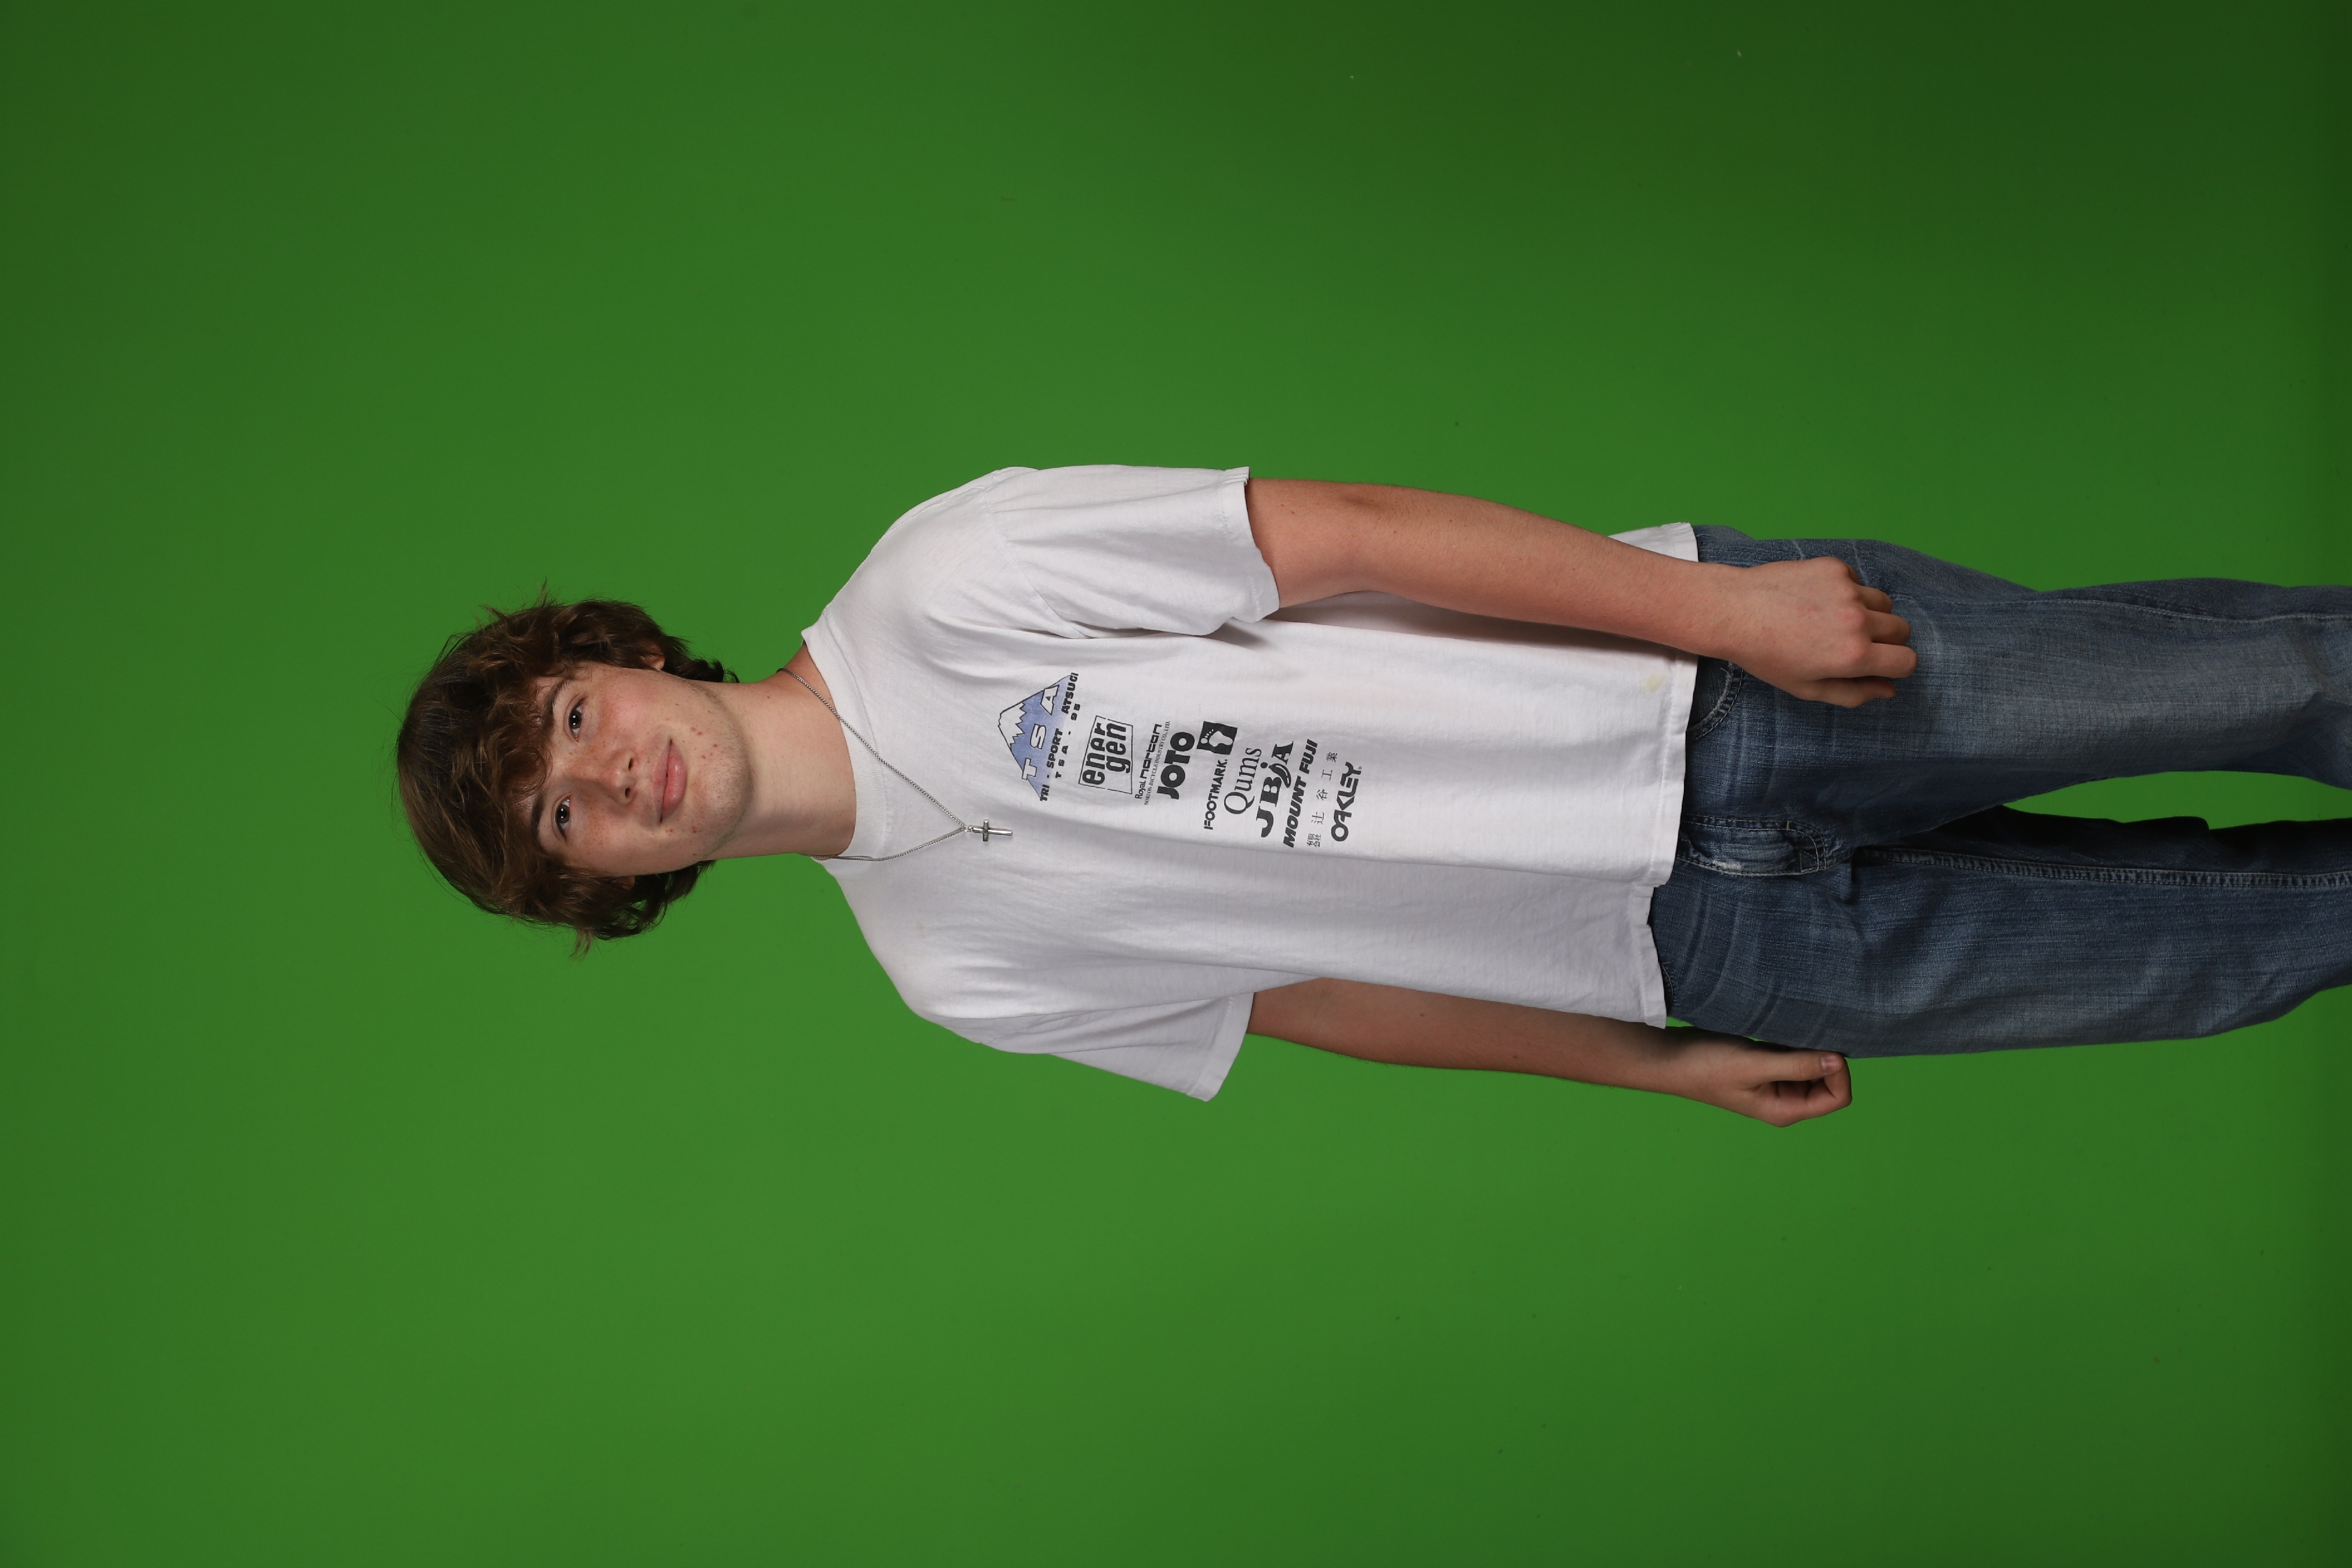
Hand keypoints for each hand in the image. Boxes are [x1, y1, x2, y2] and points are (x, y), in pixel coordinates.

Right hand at [1646, 1029, 1853, 1125]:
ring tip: (1791, 1032)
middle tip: (1807, 1034)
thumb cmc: (1707, 1066)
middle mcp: (1785, 1100)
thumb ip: (1797, 1065)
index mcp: (1785, 1110)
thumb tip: (1839, 1061)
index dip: (1839, 1072)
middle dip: (1826, 1059)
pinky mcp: (1766, 1066)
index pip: (1837, 1097)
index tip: (1823, 1046)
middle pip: (1830, 1082)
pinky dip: (1796, 1043)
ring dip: (1810, 1049)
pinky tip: (1783, 1030)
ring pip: (1814, 1067)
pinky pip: (1796, 1056)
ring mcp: (1775, 1084)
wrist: (1671, 1058)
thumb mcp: (1754, 1065)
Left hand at [1705, 556, 1915, 706]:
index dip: (1896, 666)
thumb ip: (1853, 693)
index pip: (1907, 661)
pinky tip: (1814, 600)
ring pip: (1884, 603)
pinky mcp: (1835, 567)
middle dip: (1886, 640)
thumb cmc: (1766, 655)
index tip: (1879, 663)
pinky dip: (1845, 591)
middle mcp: (1857, 621)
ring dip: (1869, 613)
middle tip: (1851, 643)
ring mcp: (1847, 590)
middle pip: (1902, 629)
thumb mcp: (1807, 688)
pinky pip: (1858, 581)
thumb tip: (1888, 690)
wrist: (1732, 611)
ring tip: (1831, 621)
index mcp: (1853, 656)